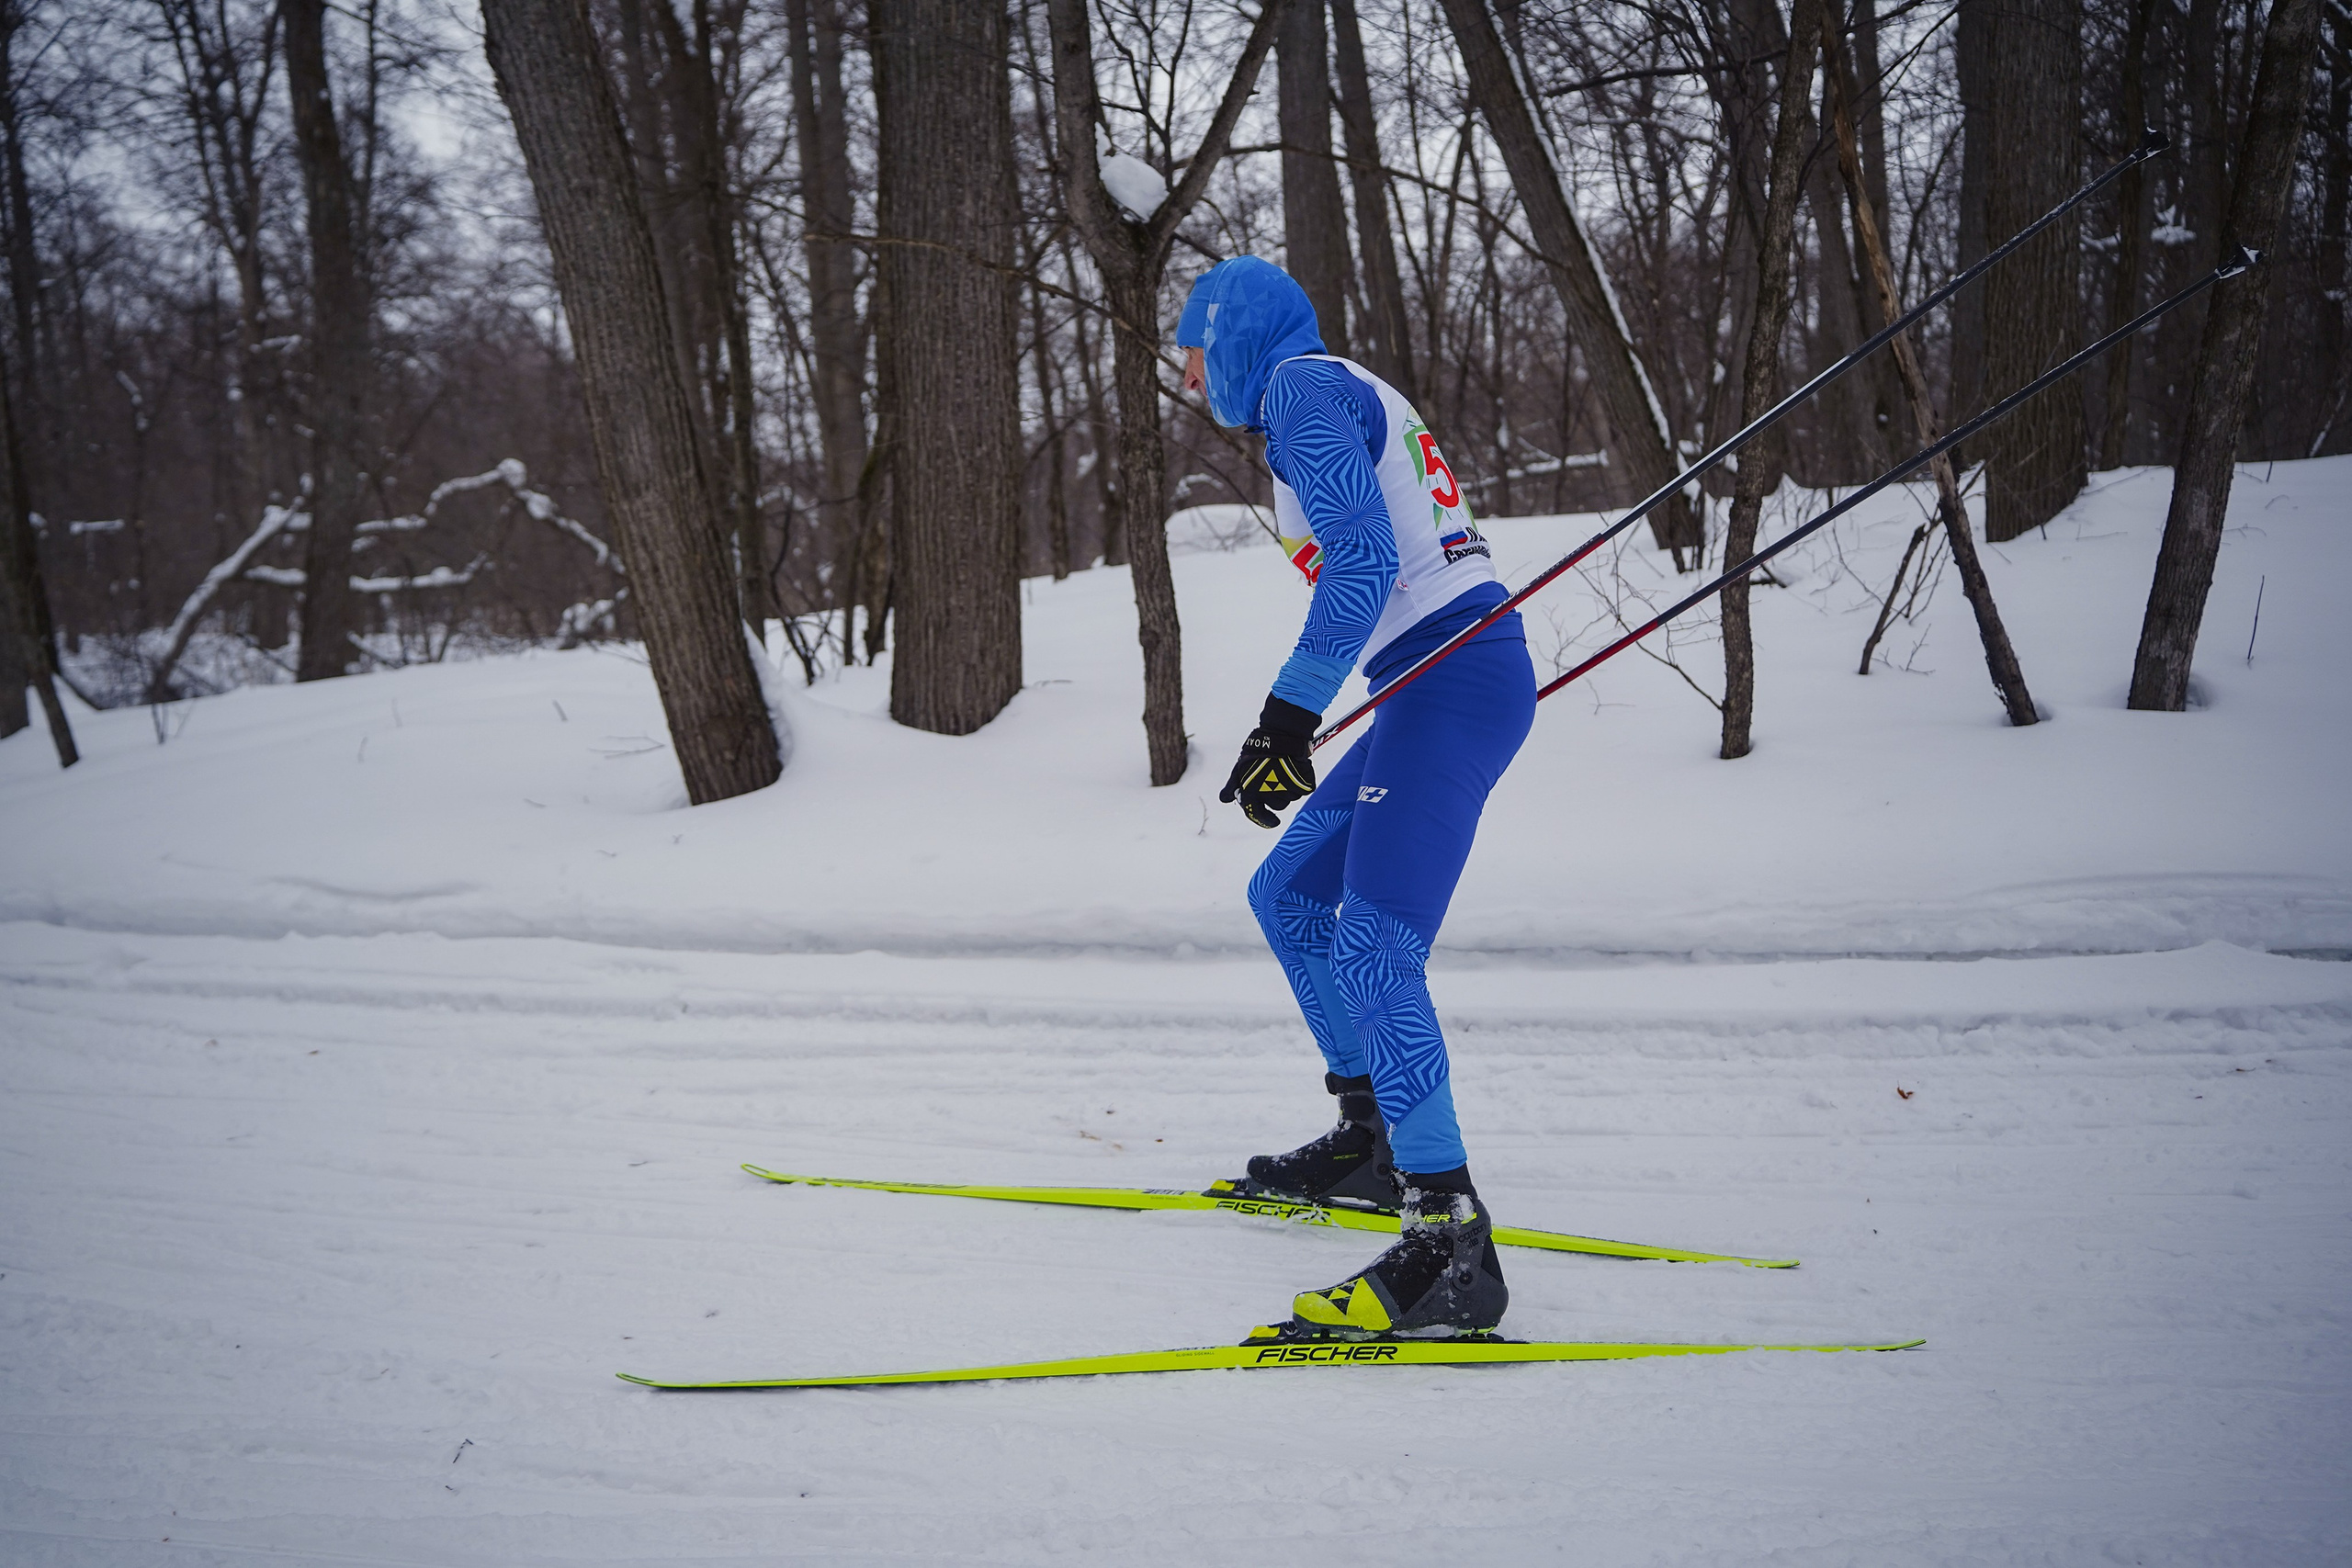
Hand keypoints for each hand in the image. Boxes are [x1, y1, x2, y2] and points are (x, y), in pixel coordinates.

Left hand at [1220, 695, 1319, 827]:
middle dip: (1277, 794)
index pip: (1257, 814)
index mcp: (1252, 791)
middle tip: (1276, 776)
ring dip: (1289, 787)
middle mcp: (1269, 793)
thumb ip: (1233, 785)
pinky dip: (1301, 781)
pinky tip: (1295, 768)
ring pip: (1291, 797)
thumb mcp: (1241, 767)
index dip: (1265, 821)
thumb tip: (1224, 799)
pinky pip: (1303, 789)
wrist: (1281, 732)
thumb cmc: (1259, 749)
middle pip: (1277, 805)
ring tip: (1285, 769)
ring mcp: (1287, 789)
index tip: (1273, 822)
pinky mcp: (1303, 784)